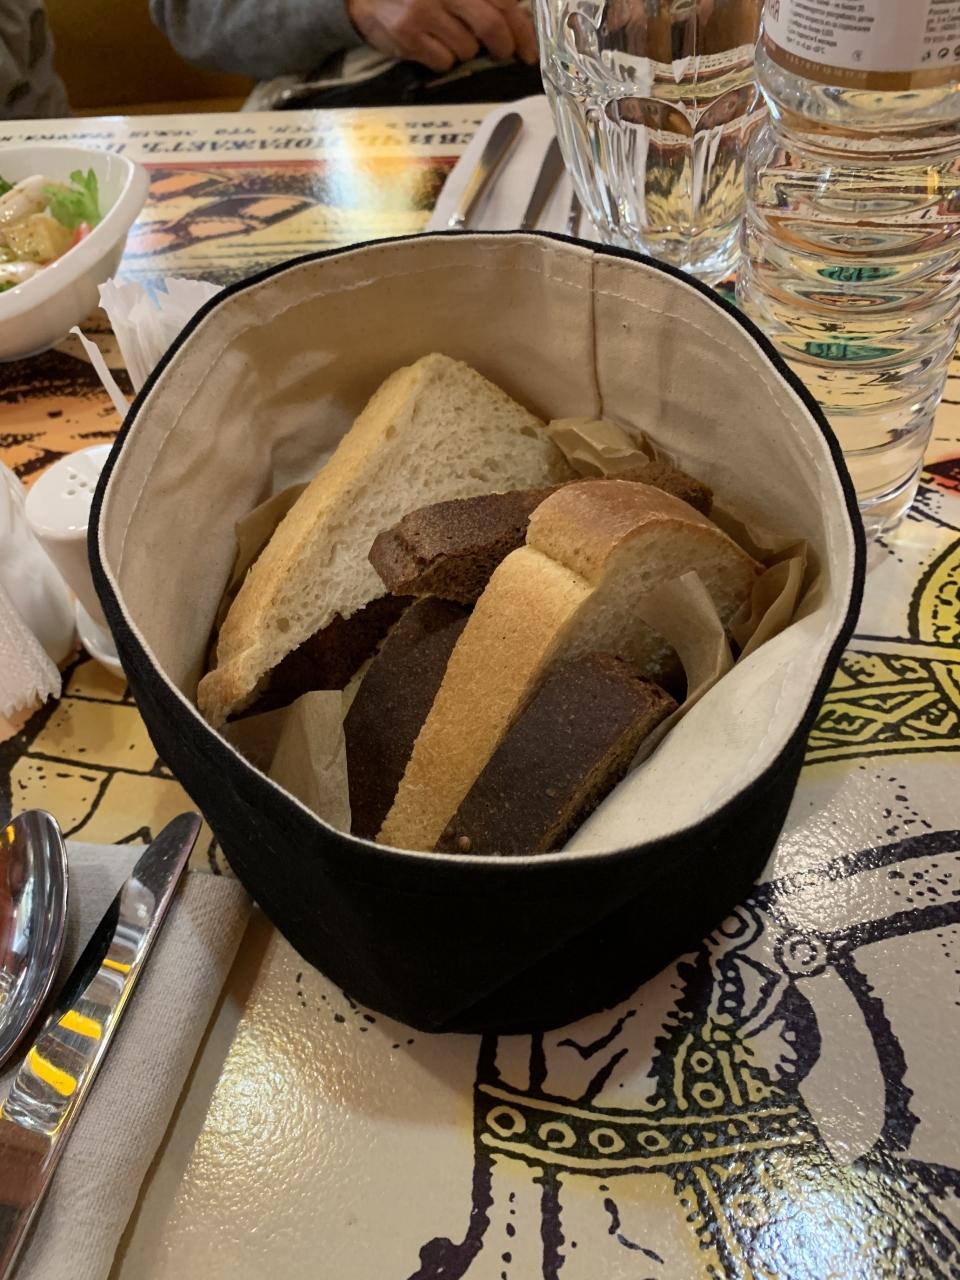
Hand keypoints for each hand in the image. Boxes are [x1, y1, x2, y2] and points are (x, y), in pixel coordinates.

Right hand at [346, 0, 538, 73]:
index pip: (503, 1)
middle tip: (506, 54)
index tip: (530, 49)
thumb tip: (517, 19)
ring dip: (467, 50)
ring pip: (467, 48)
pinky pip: (443, 61)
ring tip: (452, 38)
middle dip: (505, 46)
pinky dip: (443, 60)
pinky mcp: (407, 34)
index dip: (522, 27)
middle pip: (491, 25)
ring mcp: (423, 11)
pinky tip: (431, 45)